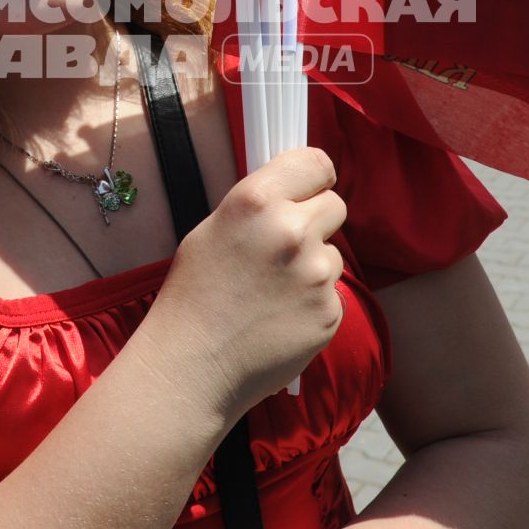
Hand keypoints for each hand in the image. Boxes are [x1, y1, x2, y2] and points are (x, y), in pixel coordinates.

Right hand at [138, 147, 346, 421]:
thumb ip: (258, 208)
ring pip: (333, 255)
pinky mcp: (330, 312)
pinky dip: (312, 304)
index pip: (316, 163)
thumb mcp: (212, 230)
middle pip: (335, 206)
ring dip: (313, 267)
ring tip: (273, 294)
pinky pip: (332, 294)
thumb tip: (294, 196)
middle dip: (315, 222)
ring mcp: (316, 274)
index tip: (308, 191)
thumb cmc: (193, 296)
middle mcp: (292, 230)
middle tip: (285, 248)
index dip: (314, 178)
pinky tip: (279, 319)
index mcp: (257, 201)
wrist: (193, 365)